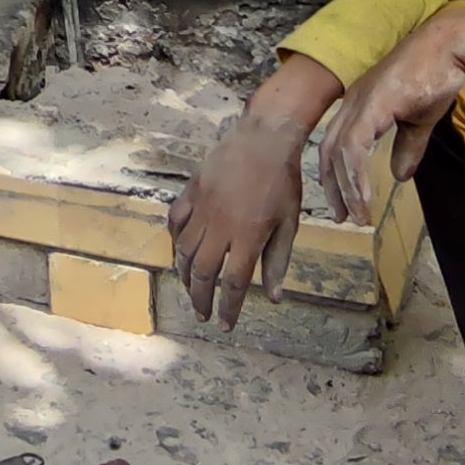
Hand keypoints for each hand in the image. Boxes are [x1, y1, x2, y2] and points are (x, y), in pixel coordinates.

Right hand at [168, 110, 310, 328]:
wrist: (263, 138)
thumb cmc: (283, 182)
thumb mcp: (289, 224)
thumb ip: (278, 261)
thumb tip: (274, 298)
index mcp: (248, 238)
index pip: (233, 285)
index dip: (228, 309)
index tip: (225, 325)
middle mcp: (221, 228)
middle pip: (203, 274)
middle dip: (200, 299)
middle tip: (202, 314)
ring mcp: (203, 209)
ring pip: (184, 251)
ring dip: (185, 275)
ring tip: (190, 288)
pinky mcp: (192, 193)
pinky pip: (175, 222)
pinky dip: (175, 239)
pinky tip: (180, 250)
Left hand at [318, 29, 464, 218]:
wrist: (450, 47)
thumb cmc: (436, 77)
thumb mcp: (419, 122)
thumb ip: (407, 148)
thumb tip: (400, 177)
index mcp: (359, 104)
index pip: (334, 145)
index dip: (335, 176)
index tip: (344, 204)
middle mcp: (352, 103)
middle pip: (328, 152)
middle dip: (333, 187)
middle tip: (343, 216)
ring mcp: (360, 102)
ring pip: (339, 154)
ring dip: (347, 188)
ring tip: (358, 214)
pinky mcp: (373, 105)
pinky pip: (355, 146)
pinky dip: (356, 174)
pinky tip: (364, 196)